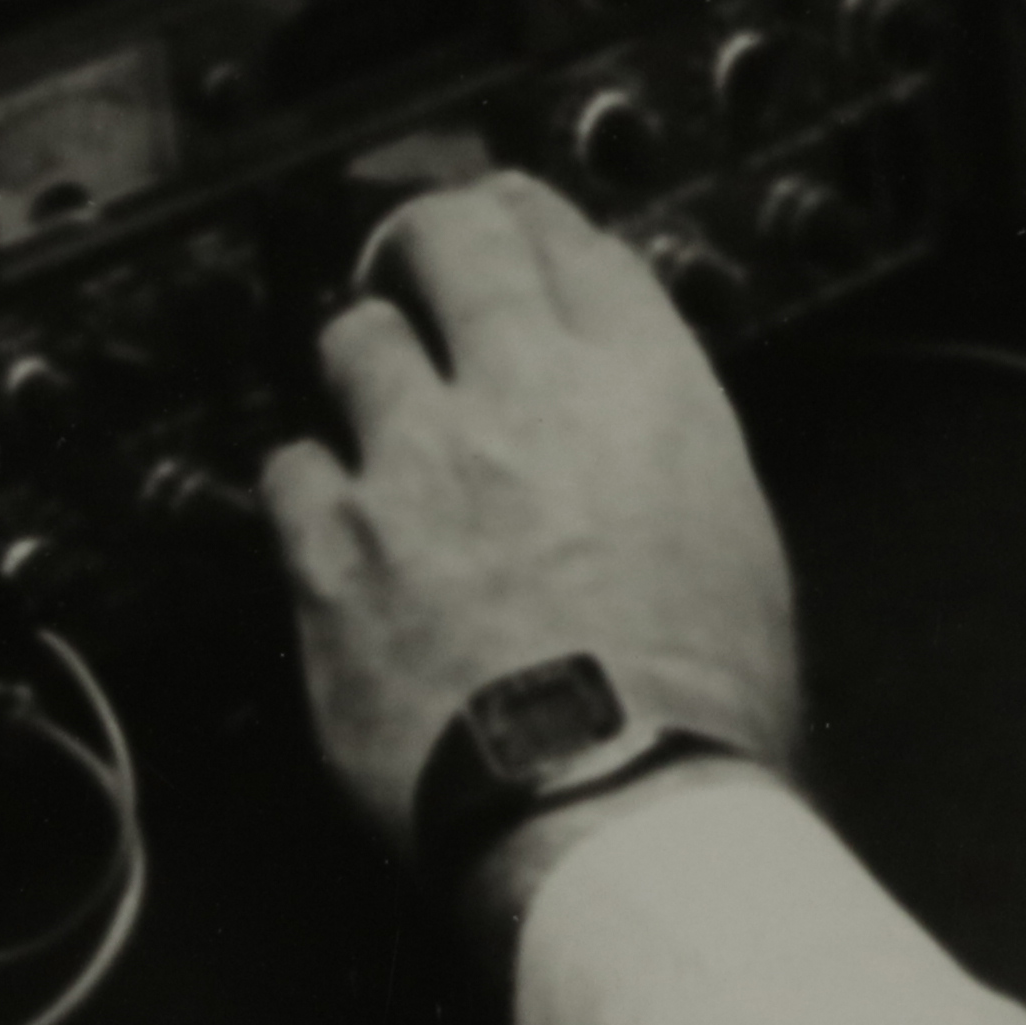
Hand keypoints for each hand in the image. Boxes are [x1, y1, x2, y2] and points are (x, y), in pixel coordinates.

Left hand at [261, 177, 805, 875]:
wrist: (610, 804)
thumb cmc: (698, 703)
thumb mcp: (737, 539)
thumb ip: (665, 444)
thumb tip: (623, 417)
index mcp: (643, 388)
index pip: (571, 242)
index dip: (528, 220)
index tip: (504, 222)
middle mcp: (525, 398)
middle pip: (451, 243)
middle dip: (425, 240)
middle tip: (412, 262)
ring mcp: (415, 465)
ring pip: (353, 337)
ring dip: (365, 360)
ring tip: (373, 401)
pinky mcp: (331, 548)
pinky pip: (288, 466)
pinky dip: (309, 482)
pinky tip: (332, 515)